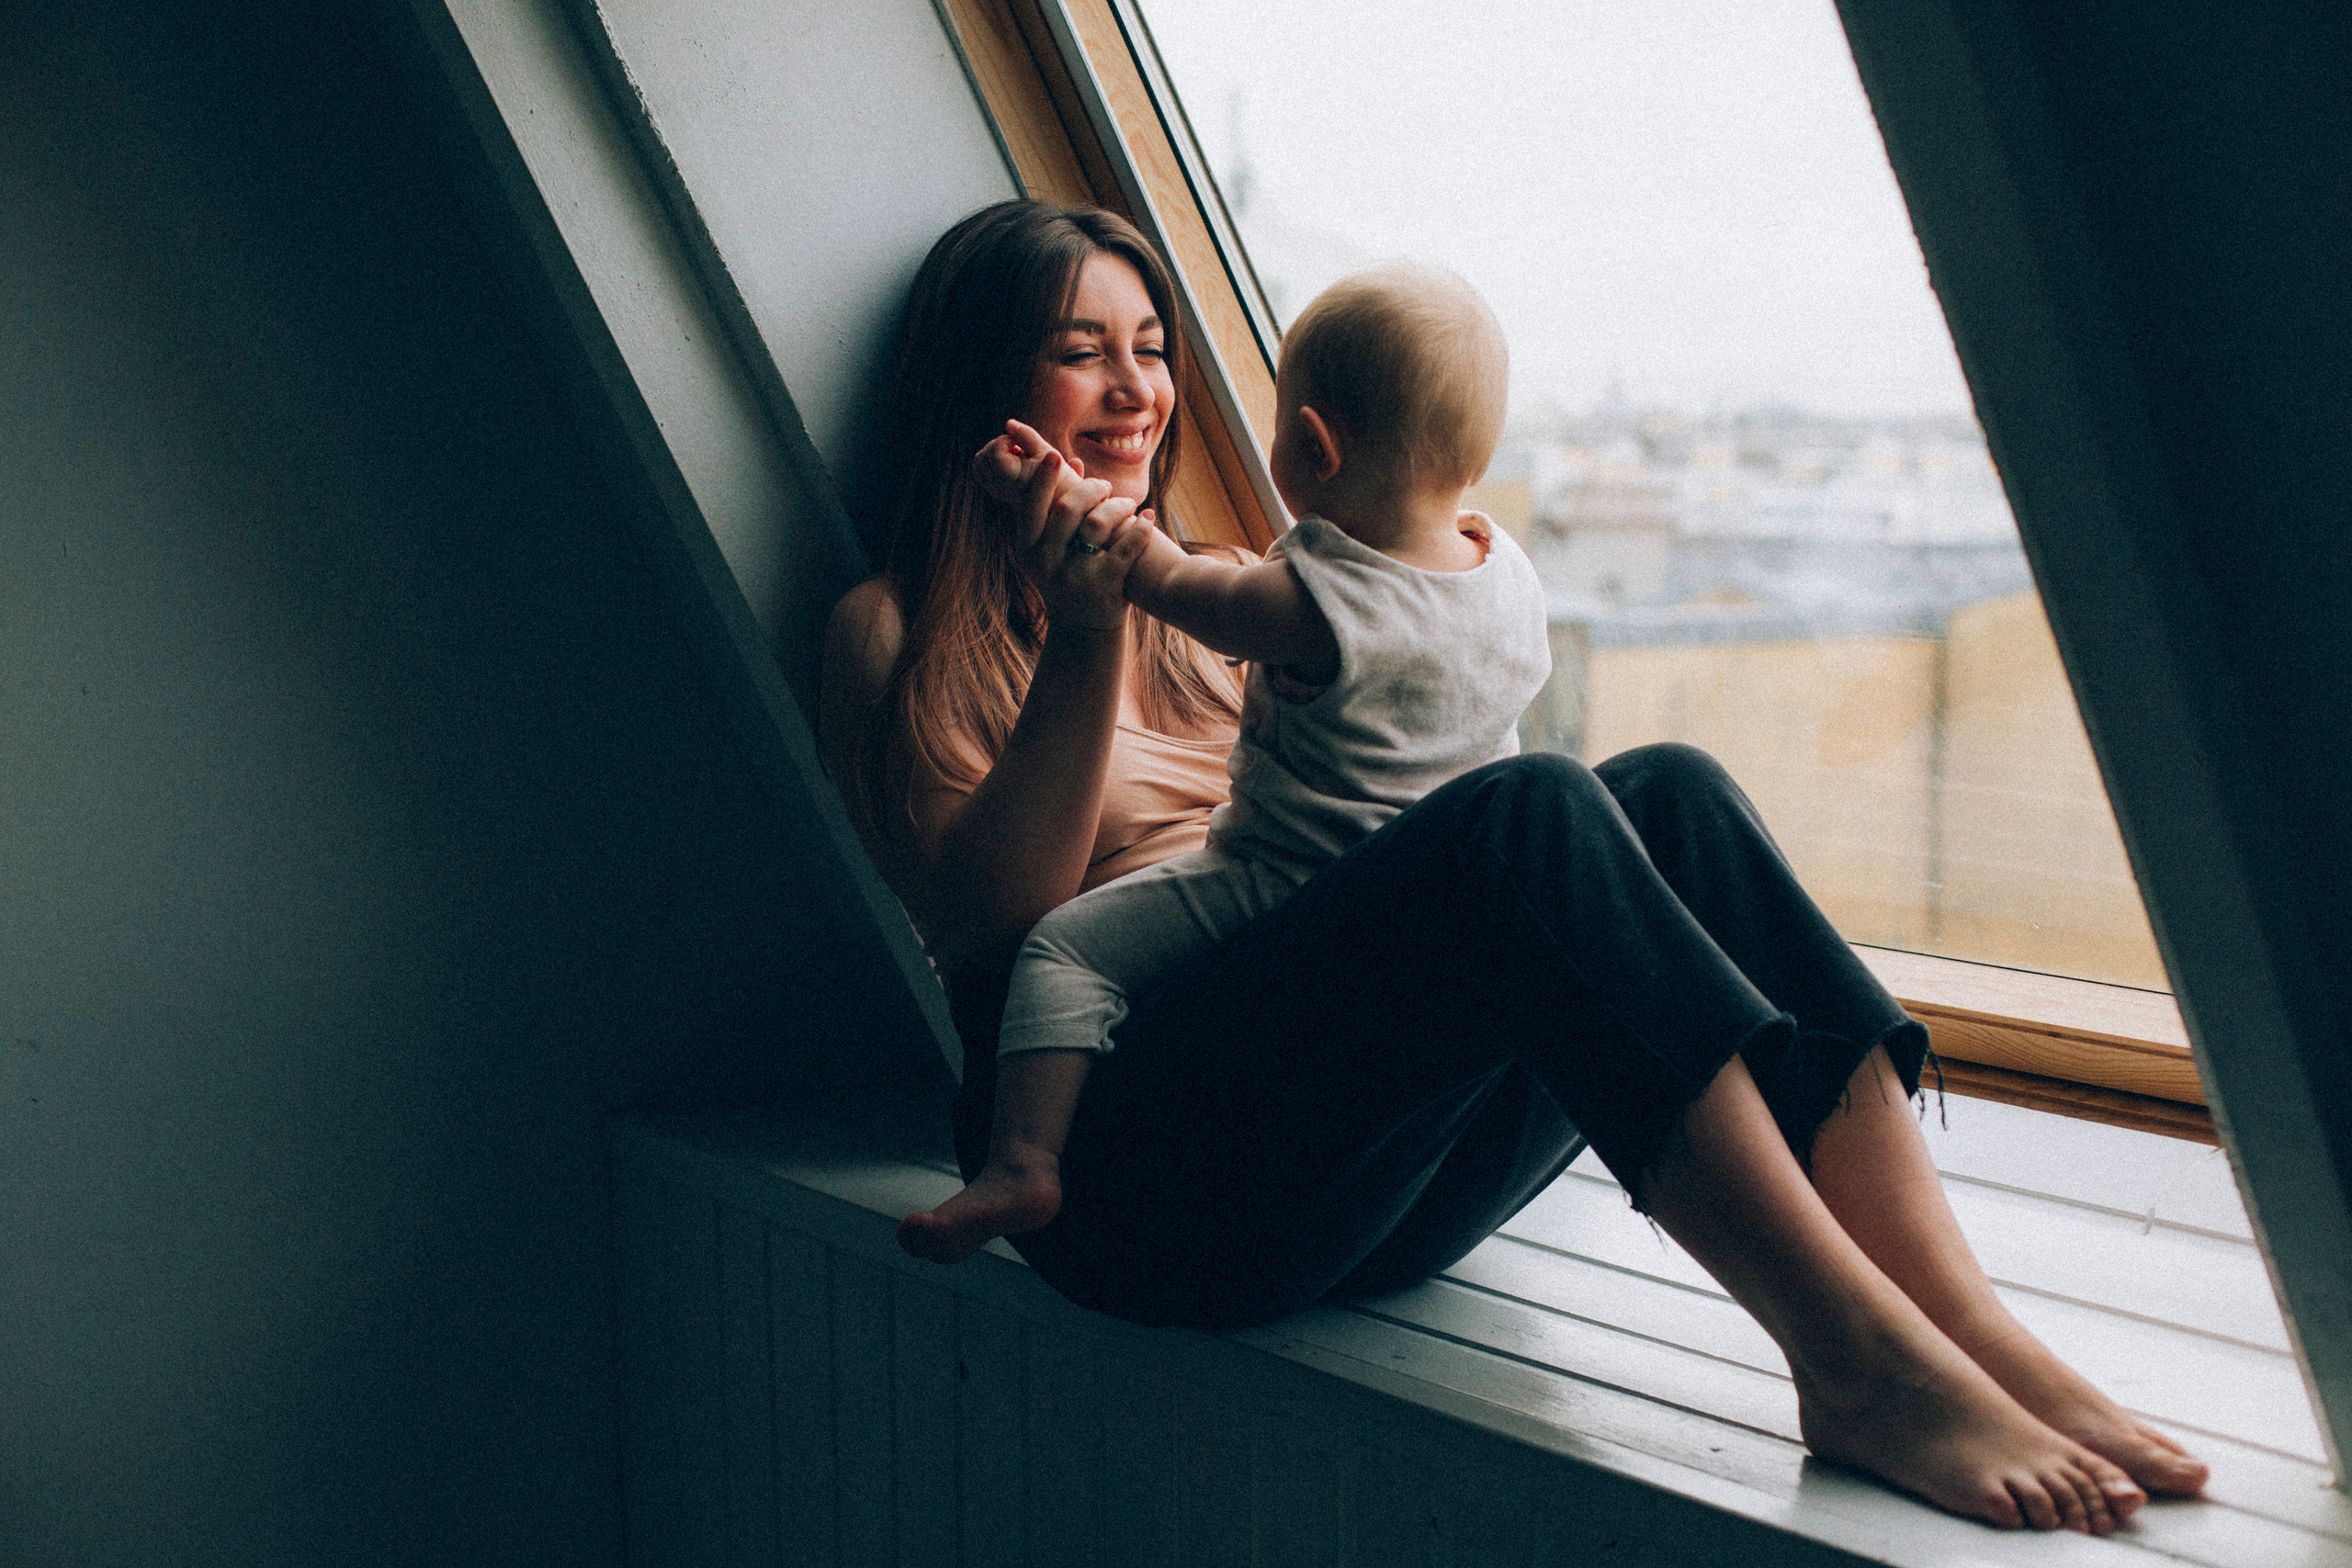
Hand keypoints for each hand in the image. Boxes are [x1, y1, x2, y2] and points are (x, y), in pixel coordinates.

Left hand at [974, 418, 1083, 507]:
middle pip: (981, 457)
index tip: (1021, 445)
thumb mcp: (1048, 452)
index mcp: (1012, 479)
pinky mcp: (995, 490)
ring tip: (1016, 455)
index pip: (994, 453)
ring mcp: (996, 491)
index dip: (1006, 440)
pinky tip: (1011, 460)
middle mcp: (1000, 488)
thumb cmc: (1057, 474)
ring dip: (994, 452)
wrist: (1061, 498)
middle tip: (1018, 449)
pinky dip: (992, 460)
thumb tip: (1008, 423)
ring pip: (979, 463)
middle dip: (997, 446)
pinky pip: (982, 470)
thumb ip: (1027, 436)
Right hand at [986, 420, 1150, 631]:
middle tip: (1105, 485)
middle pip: (1067, 510)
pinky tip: (1148, 518)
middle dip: (1090, 489)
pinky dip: (1141, 529)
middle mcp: (1047, 564)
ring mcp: (1076, 576)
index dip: (1042, 480)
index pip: (1031, 508)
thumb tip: (1070, 460)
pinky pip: (1126, 548)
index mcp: (1029, 549)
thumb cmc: (1067, 573)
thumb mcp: (1053, 546)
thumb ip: (1057, 504)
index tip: (1055, 455)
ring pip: (1098, 525)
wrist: (1083, 626)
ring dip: (1117, 506)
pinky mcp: (1105, 587)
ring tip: (1128, 503)